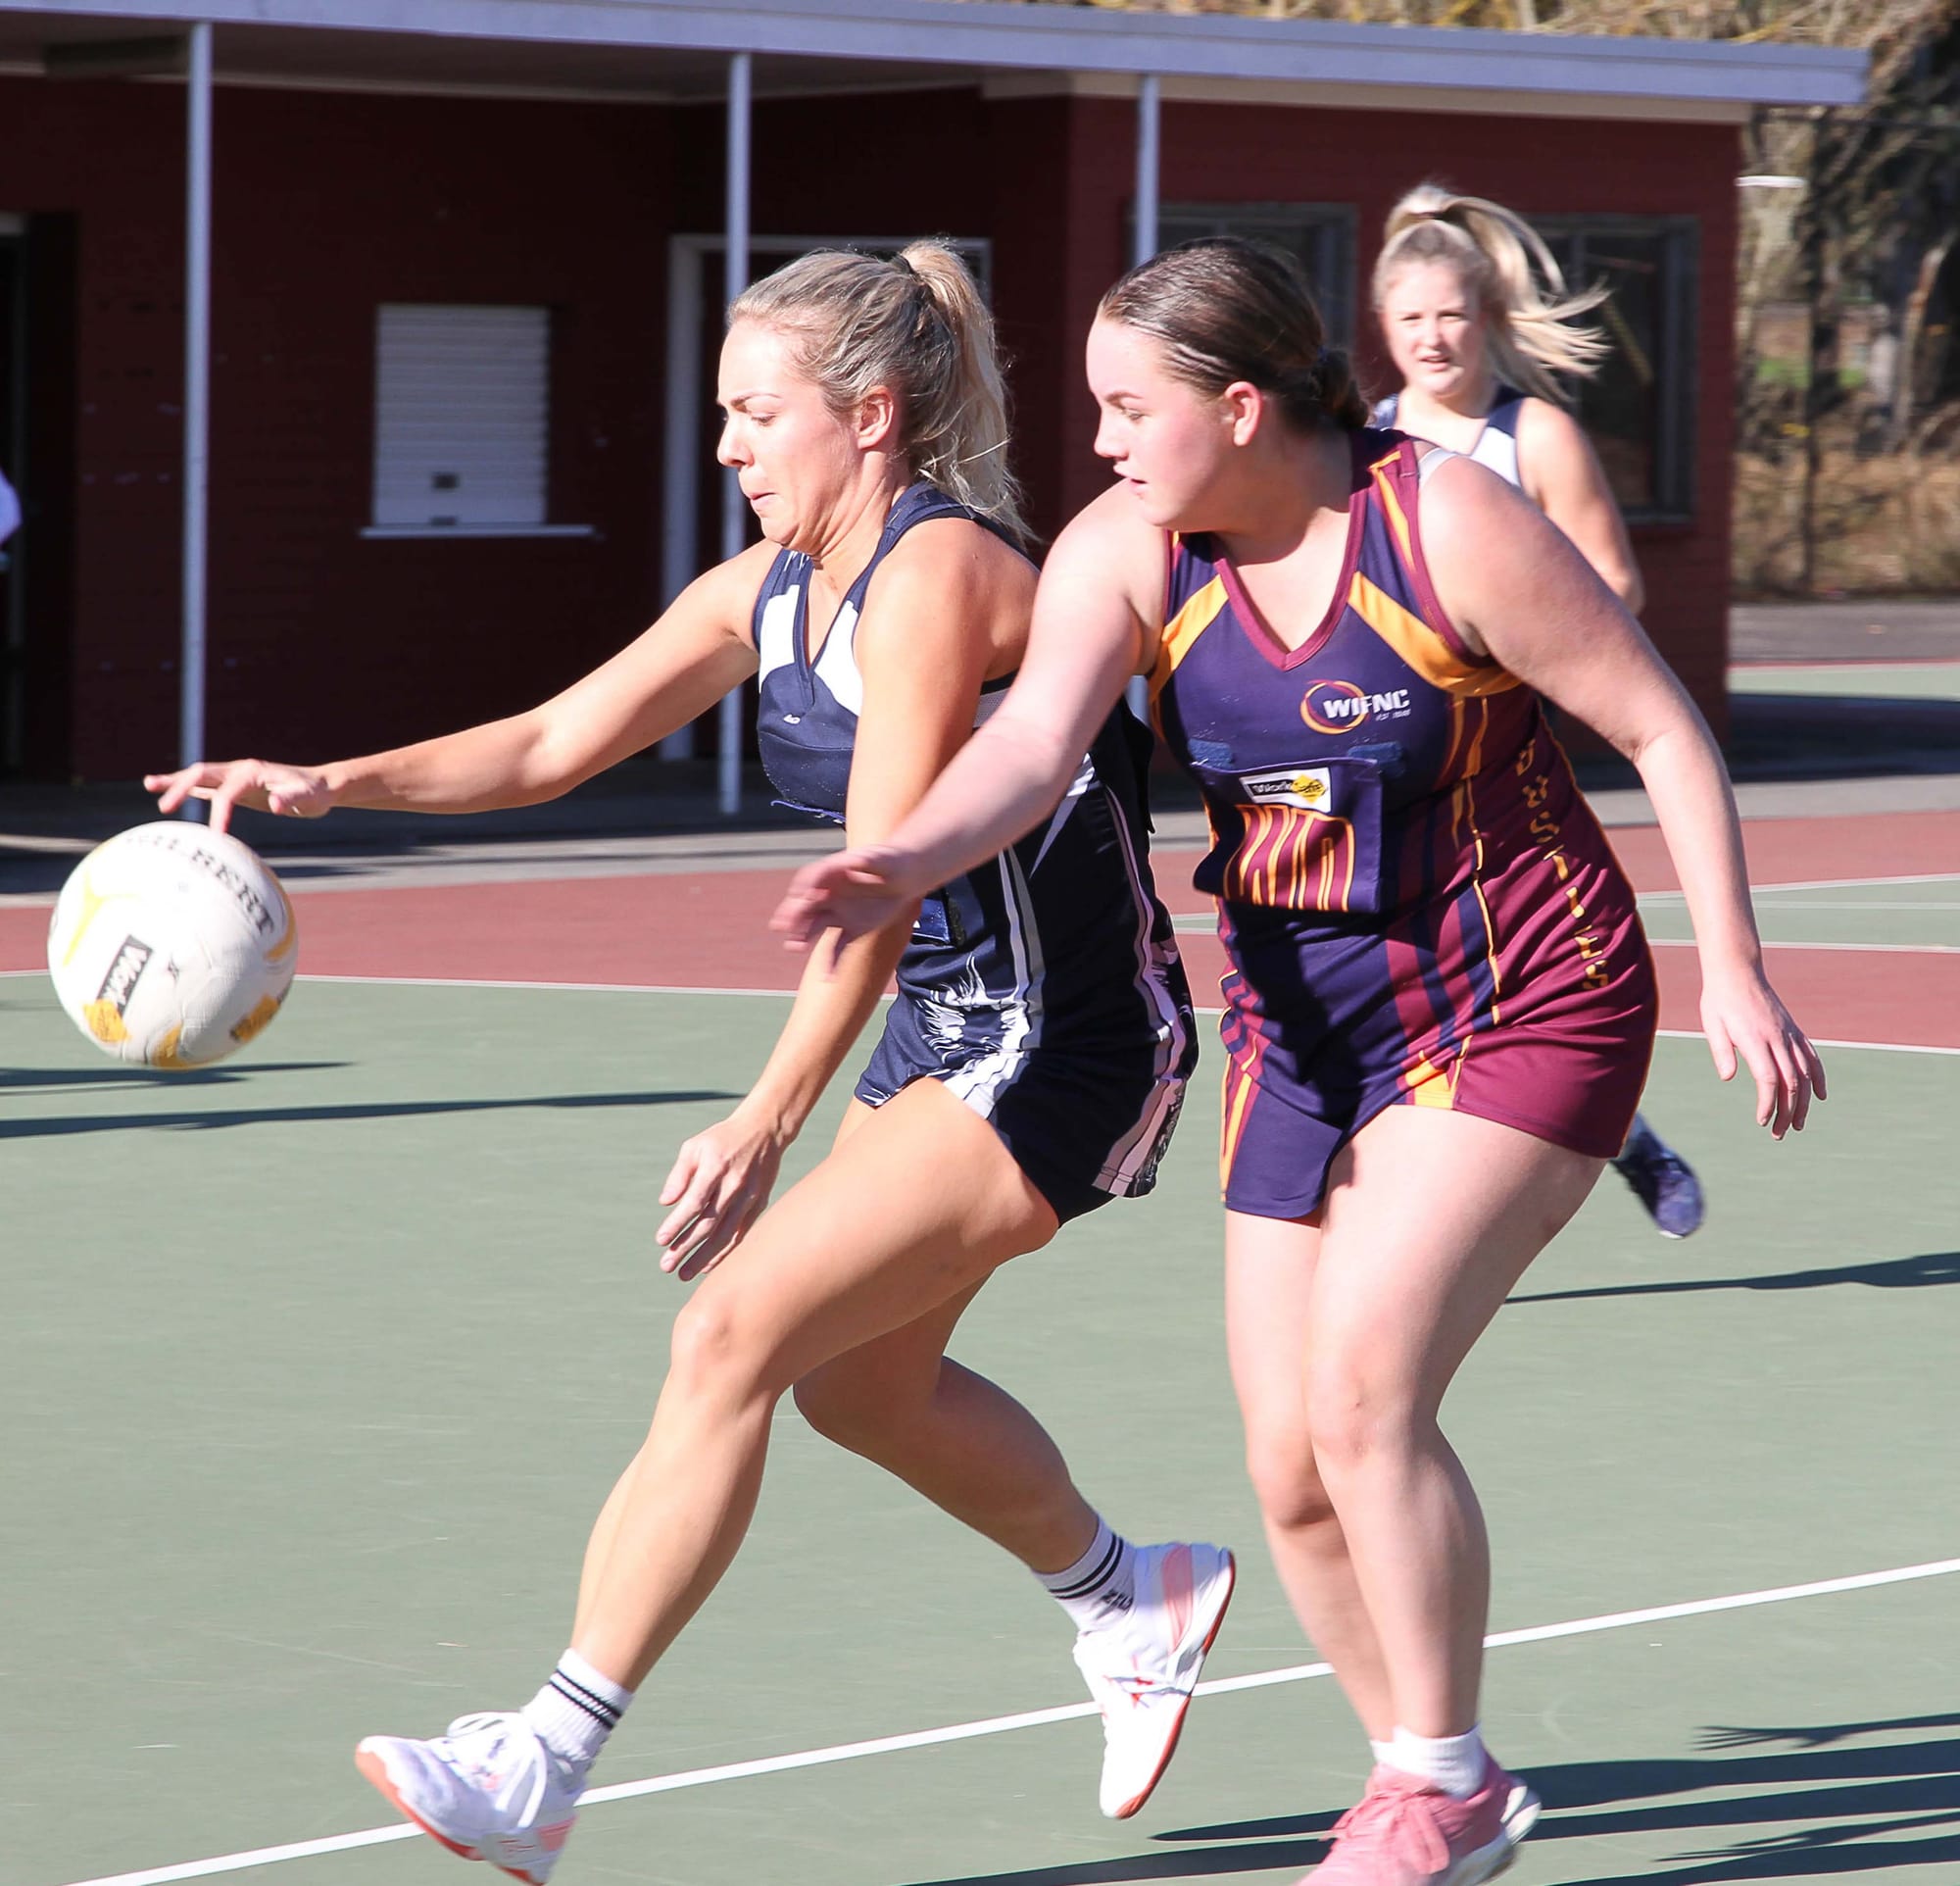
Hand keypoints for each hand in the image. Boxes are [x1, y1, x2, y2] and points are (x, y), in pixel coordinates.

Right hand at [144, 759, 335, 833]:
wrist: (322, 787)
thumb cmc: (316, 794)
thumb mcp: (308, 798)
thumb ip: (292, 798)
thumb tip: (275, 802)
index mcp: (252, 772)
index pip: (226, 793)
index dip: (220, 813)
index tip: (216, 836)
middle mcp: (240, 770)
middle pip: (201, 775)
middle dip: (181, 788)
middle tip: (164, 808)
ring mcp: (236, 776)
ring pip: (199, 776)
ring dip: (175, 781)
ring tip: (149, 785)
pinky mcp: (237, 786)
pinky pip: (206, 786)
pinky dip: (187, 788)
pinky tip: (168, 791)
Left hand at [655, 1107, 788, 1281]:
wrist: (765, 1130)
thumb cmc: (722, 1139)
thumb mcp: (694, 1147)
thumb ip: (679, 1175)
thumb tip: (665, 1202)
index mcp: (715, 1167)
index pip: (694, 1202)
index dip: (677, 1223)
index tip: (661, 1240)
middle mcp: (734, 1185)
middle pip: (708, 1224)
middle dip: (686, 1247)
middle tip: (666, 1266)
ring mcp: (749, 1197)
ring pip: (725, 1234)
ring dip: (703, 1257)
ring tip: (684, 1274)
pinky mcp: (758, 1204)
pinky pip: (740, 1234)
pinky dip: (724, 1252)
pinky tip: (707, 1266)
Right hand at [771, 845, 922, 958]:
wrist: (906, 879)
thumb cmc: (891, 862)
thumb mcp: (881, 858)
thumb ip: (867, 860)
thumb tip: (853, 861)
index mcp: (833, 872)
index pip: (812, 878)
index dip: (806, 887)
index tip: (803, 896)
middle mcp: (830, 894)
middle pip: (806, 904)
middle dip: (794, 914)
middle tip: (782, 925)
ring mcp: (838, 913)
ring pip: (814, 926)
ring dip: (802, 936)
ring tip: (793, 946)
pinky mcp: (851, 930)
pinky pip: (837, 947)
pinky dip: (831, 962)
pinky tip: (827, 976)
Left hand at [1700, 966, 1826, 1138]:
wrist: (1738, 973)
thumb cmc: (1719, 1001)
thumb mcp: (1712, 1024)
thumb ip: (1721, 1051)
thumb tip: (1728, 1077)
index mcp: (1755, 1039)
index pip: (1768, 1078)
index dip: (1768, 1102)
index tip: (1762, 1121)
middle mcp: (1778, 1038)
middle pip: (1790, 1082)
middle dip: (1787, 1112)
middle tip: (1777, 1133)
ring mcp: (1789, 1035)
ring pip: (1805, 1073)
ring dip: (1804, 1102)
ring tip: (1797, 1125)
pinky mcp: (1794, 1031)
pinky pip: (1812, 1057)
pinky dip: (1818, 1078)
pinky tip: (1819, 1096)